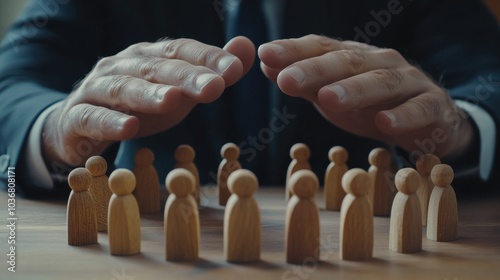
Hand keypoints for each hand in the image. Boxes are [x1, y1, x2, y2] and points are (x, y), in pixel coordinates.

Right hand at [43, 36, 254, 166]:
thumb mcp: (178, 90)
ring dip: (148, 94)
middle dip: (186, 77)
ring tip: (172, 101)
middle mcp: (122, 66)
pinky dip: (109, 122)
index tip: (234, 70)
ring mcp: (97, 89)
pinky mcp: (78, 116)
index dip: (206, 58)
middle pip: (155, 68)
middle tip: (214, 88)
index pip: (180, 51)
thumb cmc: (138, 106)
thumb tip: (247, 46)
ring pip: (123, 88)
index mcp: (149, 57)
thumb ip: (211, 73)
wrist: (79, 124)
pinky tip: (129, 129)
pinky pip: (92, 117)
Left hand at [258, 35, 474, 159]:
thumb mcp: (334, 93)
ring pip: (382, 82)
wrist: (430, 119)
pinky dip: (404, 116)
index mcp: (353, 59)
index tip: (265, 54)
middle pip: (348, 62)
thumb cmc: (372, 105)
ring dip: (355, 90)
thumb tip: (265, 63)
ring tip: (328, 99)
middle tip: (287, 80)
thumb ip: (304, 81)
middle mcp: (380, 63)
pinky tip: (384, 123)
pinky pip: (420, 108)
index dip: (294, 50)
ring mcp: (409, 82)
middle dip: (316, 70)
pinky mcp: (433, 105)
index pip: (321, 48)